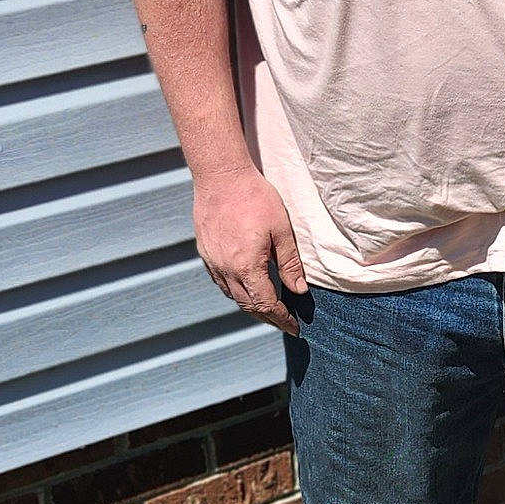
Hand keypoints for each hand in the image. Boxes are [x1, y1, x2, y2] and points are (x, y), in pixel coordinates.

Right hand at [193, 165, 307, 334]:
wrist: (221, 176)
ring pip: (232, 295)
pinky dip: (235, 291)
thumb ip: (289, 263)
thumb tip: (299, 290)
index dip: (280, 318)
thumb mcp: (281, 230)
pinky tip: (244, 287)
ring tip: (267, 309)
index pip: (266, 303)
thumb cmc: (255, 198)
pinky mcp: (205, 252)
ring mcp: (212, 262)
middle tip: (283, 323)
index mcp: (247, 266)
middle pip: (247, 305)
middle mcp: (226, 270)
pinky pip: (220, 281)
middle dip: (267, 317)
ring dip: (250, 306)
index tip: (293, 326)